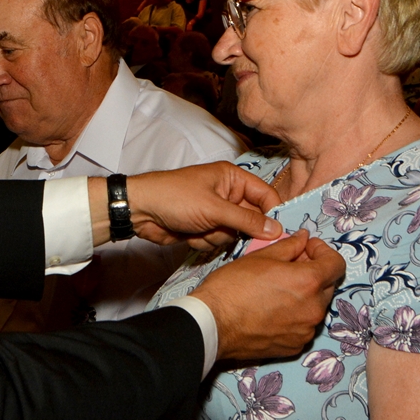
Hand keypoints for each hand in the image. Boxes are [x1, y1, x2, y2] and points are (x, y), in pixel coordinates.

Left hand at [119, 163, 282, 250]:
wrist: (140, 211)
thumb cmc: (175, 198)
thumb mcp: (214, 208)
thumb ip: (247, 220)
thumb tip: (277, 229)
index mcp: (233, 178)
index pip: (266, 195)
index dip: (273, 214)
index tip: (278, 234)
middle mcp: (228, 194)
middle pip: (252, 219)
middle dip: (239, 230)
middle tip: (230, 233)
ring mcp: (216, 213)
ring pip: (235, 234)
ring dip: (218, 236)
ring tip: (200, 228)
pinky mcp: (205, 228)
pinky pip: (218, 241)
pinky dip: (206, 241)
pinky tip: (190, 233)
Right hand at [190, 230, 344, 361]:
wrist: (213, 324)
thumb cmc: (231, 288)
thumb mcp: (260, 257)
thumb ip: (289, 246)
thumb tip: (302, 239)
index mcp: (308, 282)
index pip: (337, 264)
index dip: (323, 252)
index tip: (307, 248)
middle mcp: (313, 309)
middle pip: (327, 286)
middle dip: (313, 273)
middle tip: (290, 266)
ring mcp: (305, 331)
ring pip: (315, 306)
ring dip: (304, 295)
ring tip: (277, 290)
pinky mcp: (294, 346)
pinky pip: (303, 326)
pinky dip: (295, 315)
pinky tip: (272, 310)